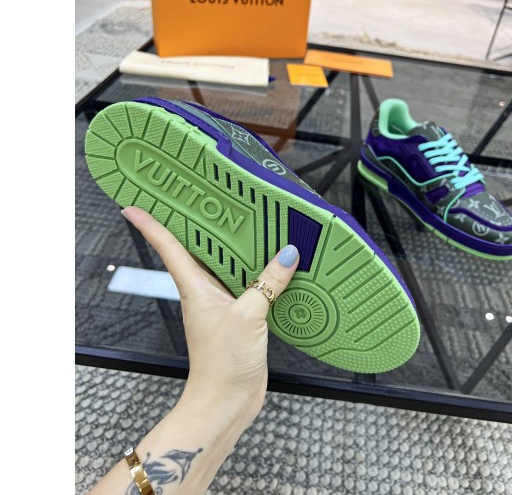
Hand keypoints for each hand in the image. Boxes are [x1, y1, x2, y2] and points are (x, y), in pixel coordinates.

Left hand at [121, 206, 299, 426]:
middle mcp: (204, 291)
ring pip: (226, 266)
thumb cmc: (222, 365)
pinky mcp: (240, 315)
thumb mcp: (247, 316)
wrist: (227, 401)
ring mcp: (222, 303)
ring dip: (235, 248)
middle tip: (201, 199)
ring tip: (245, 223)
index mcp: (194, 287)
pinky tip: (274, 265)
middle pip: (197, 251)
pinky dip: (259, 272)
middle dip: (197, 226)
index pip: (168, 248)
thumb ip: (267, 282)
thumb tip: (287, 254)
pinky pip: (248, 284)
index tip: (135, 207)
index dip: (151, 225)